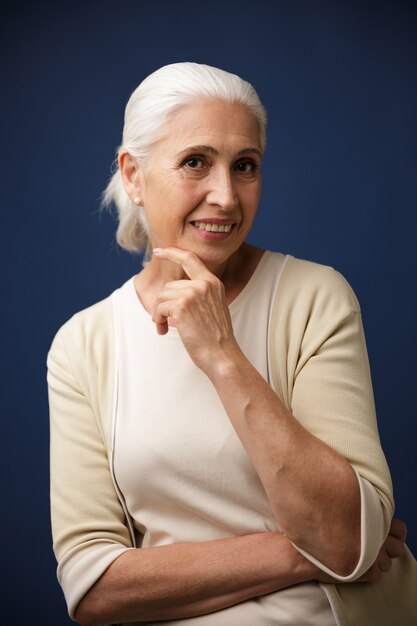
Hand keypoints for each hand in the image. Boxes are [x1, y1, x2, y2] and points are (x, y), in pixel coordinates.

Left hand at [152, 247, 241, 372]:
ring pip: (162, 297)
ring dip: (159, 314)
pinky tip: (164, 330)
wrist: (222, 355)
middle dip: (163, 305)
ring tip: (165, 327)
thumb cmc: (216, 338)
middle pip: (169, 286)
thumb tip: (172, 291)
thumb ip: (199, 295)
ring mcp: (193, 293)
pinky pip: (159, 308)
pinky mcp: (182, 305)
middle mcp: (204, 284)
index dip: (172, 252)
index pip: (190, 259)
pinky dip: (157, 320)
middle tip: (164, 322)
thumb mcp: (214, 308)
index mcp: (213, 283)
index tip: (159, 251)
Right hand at [313, 518, 406, 583]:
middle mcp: (375, 537)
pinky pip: (376, 576)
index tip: (384, 532)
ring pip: (387, 564)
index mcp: (371, 519)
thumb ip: (356, 513)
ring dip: (375, 562)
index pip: (400, 528)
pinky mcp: (366, 572)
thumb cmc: (313, 528)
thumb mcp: (335, 512)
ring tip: (357, 557)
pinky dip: (366, 574)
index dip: (394, 531)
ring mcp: (372, 555)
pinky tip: (352, 567)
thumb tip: (373, 518)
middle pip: (397, 548)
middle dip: (387, 548)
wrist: (299, 551)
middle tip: (371, 547)